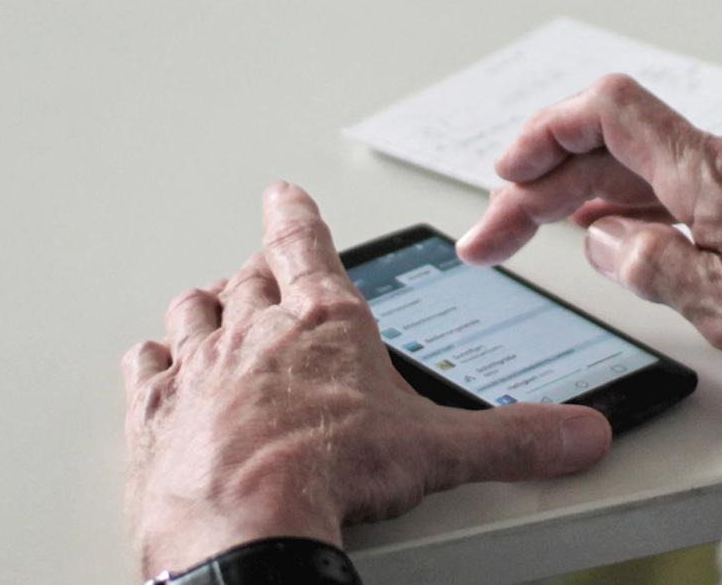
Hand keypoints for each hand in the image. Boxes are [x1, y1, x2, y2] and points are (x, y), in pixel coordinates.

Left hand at [122, 182, 611, 578]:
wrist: (244, 526)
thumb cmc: (330, 473)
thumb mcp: (440, 453)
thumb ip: (514, 439)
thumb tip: (577, 433)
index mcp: (325, 326)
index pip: (307, 248)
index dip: (295, 218)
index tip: (284, 195)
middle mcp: (255, 336)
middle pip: (248, 281)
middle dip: (255, 270)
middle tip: (257, 264)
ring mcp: (198, 373)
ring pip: (192, 316)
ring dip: (202, 309)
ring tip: (207, 306)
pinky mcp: (154, 418)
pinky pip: (144, 372)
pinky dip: (151, 365)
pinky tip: (152, 367)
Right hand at [457, 75, 721, 400]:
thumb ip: (655, 267)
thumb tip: (605, 238)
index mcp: (719, 176)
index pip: (611, 112)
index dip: (544, 133)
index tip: (506, 176)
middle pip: (618, 146)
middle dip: (543, 185)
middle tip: (494, 237)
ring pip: (651, 168)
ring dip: (587, 199)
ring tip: (537, 237)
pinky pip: (690, 188)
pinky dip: (638, 207)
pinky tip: (621, 239)